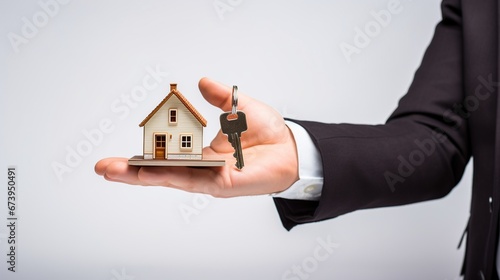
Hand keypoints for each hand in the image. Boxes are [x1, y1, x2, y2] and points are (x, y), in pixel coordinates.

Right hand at [95, 77, 298, 196]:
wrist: (292, 148)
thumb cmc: (267, 133)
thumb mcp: (239, 108)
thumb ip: (220, 98)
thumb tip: (202, 82)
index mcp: (202, 153)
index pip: (167, 156)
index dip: (145, 157)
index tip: (122, 156)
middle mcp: (202, 169)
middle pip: (162, 172)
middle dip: (132, 172)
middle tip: (102, 168)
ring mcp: (210, 179)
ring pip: (171, 178)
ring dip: (142, 175)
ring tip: (114, 171)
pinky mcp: (222, 184)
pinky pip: (193, 178)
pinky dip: (169, 174)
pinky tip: (149, 172)